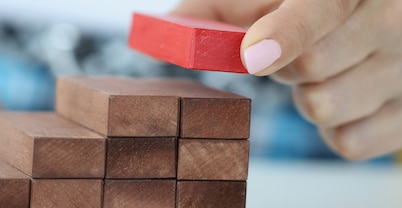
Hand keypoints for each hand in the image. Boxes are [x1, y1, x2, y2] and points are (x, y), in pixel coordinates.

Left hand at [172, 0, 401, 159]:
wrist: (381, 22)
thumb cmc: (312, 11)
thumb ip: (218, 11)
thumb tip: (168, 31)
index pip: (323, 8)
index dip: (286, 33)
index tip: (252, 56)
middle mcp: (391, 23)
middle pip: (311, 67)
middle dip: (285, 65)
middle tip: (293, 51)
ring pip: (325, 108)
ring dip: (307, 96)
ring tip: (324, 72)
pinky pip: (348, 142)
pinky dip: (333, 128)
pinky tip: (346, 97)